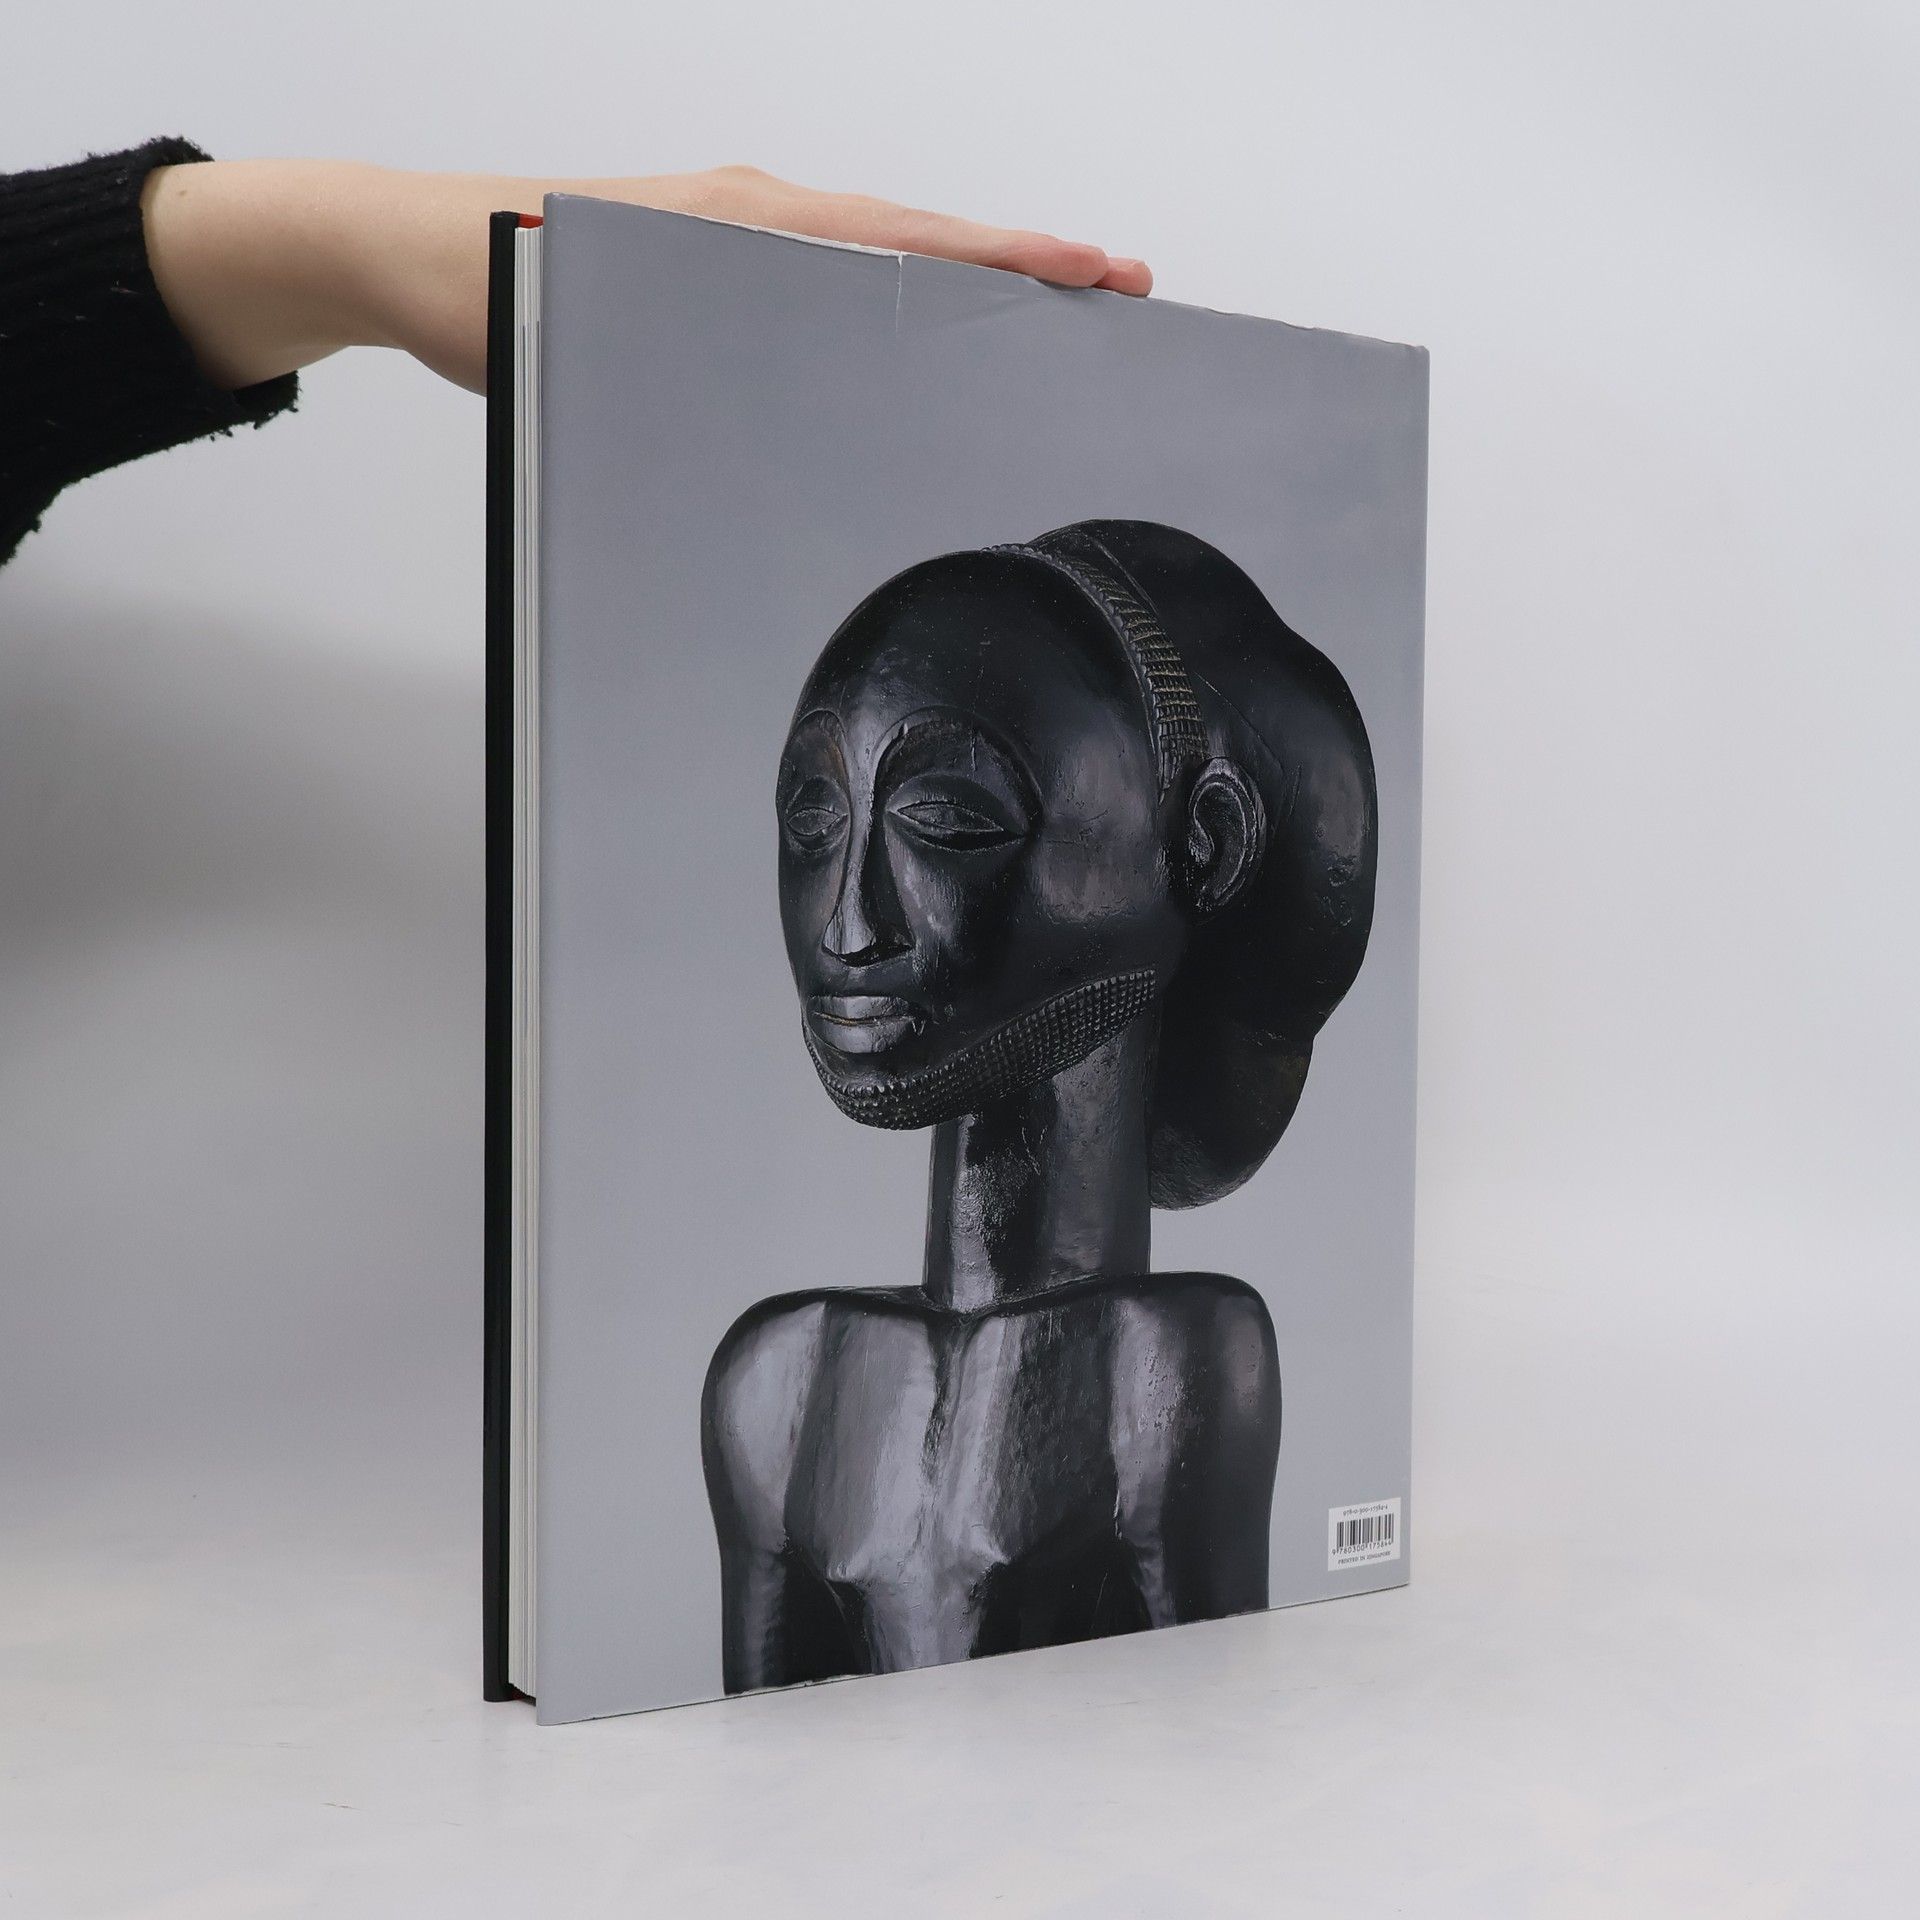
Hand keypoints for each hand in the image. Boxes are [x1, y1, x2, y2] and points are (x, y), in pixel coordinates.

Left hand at [142, 161, 1152, 394]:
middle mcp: (754, 215)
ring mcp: (742, 233)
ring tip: (1056, 309)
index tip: (1087, 272)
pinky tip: (932, 327)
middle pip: (920, 238)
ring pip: (887, 253)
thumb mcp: (573, 324)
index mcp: (741, 222)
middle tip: (1118, 287)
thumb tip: (746, 391)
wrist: (406, 252)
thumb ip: (665, 349)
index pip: (904, 239)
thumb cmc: (481, 287)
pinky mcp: (721, 259)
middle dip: (1025, 264)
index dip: (1002, 260)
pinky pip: (840, 272)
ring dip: (973, 280)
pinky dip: (907, 291)